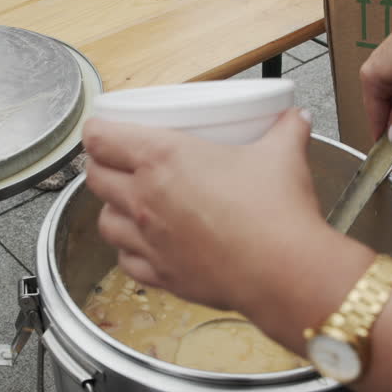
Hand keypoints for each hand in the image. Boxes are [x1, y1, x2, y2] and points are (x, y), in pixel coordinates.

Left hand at [82, 109, 329, 315]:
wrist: (283, 271)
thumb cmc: (275, 209)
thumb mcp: (282, 155)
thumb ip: (286, 130)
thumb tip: (296, 117)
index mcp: (162, 158)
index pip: (101, 138)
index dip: (96, 130)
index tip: (103, 128)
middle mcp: (144, 198)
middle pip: (95, 177)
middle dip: (99, 165)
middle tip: (116, 160)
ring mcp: (148, 241)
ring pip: (104, 221)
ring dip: (111, 208)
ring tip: (128, 202)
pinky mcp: (160, 275)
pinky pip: (126, 260)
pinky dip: (129, 250)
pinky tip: (144, 244)